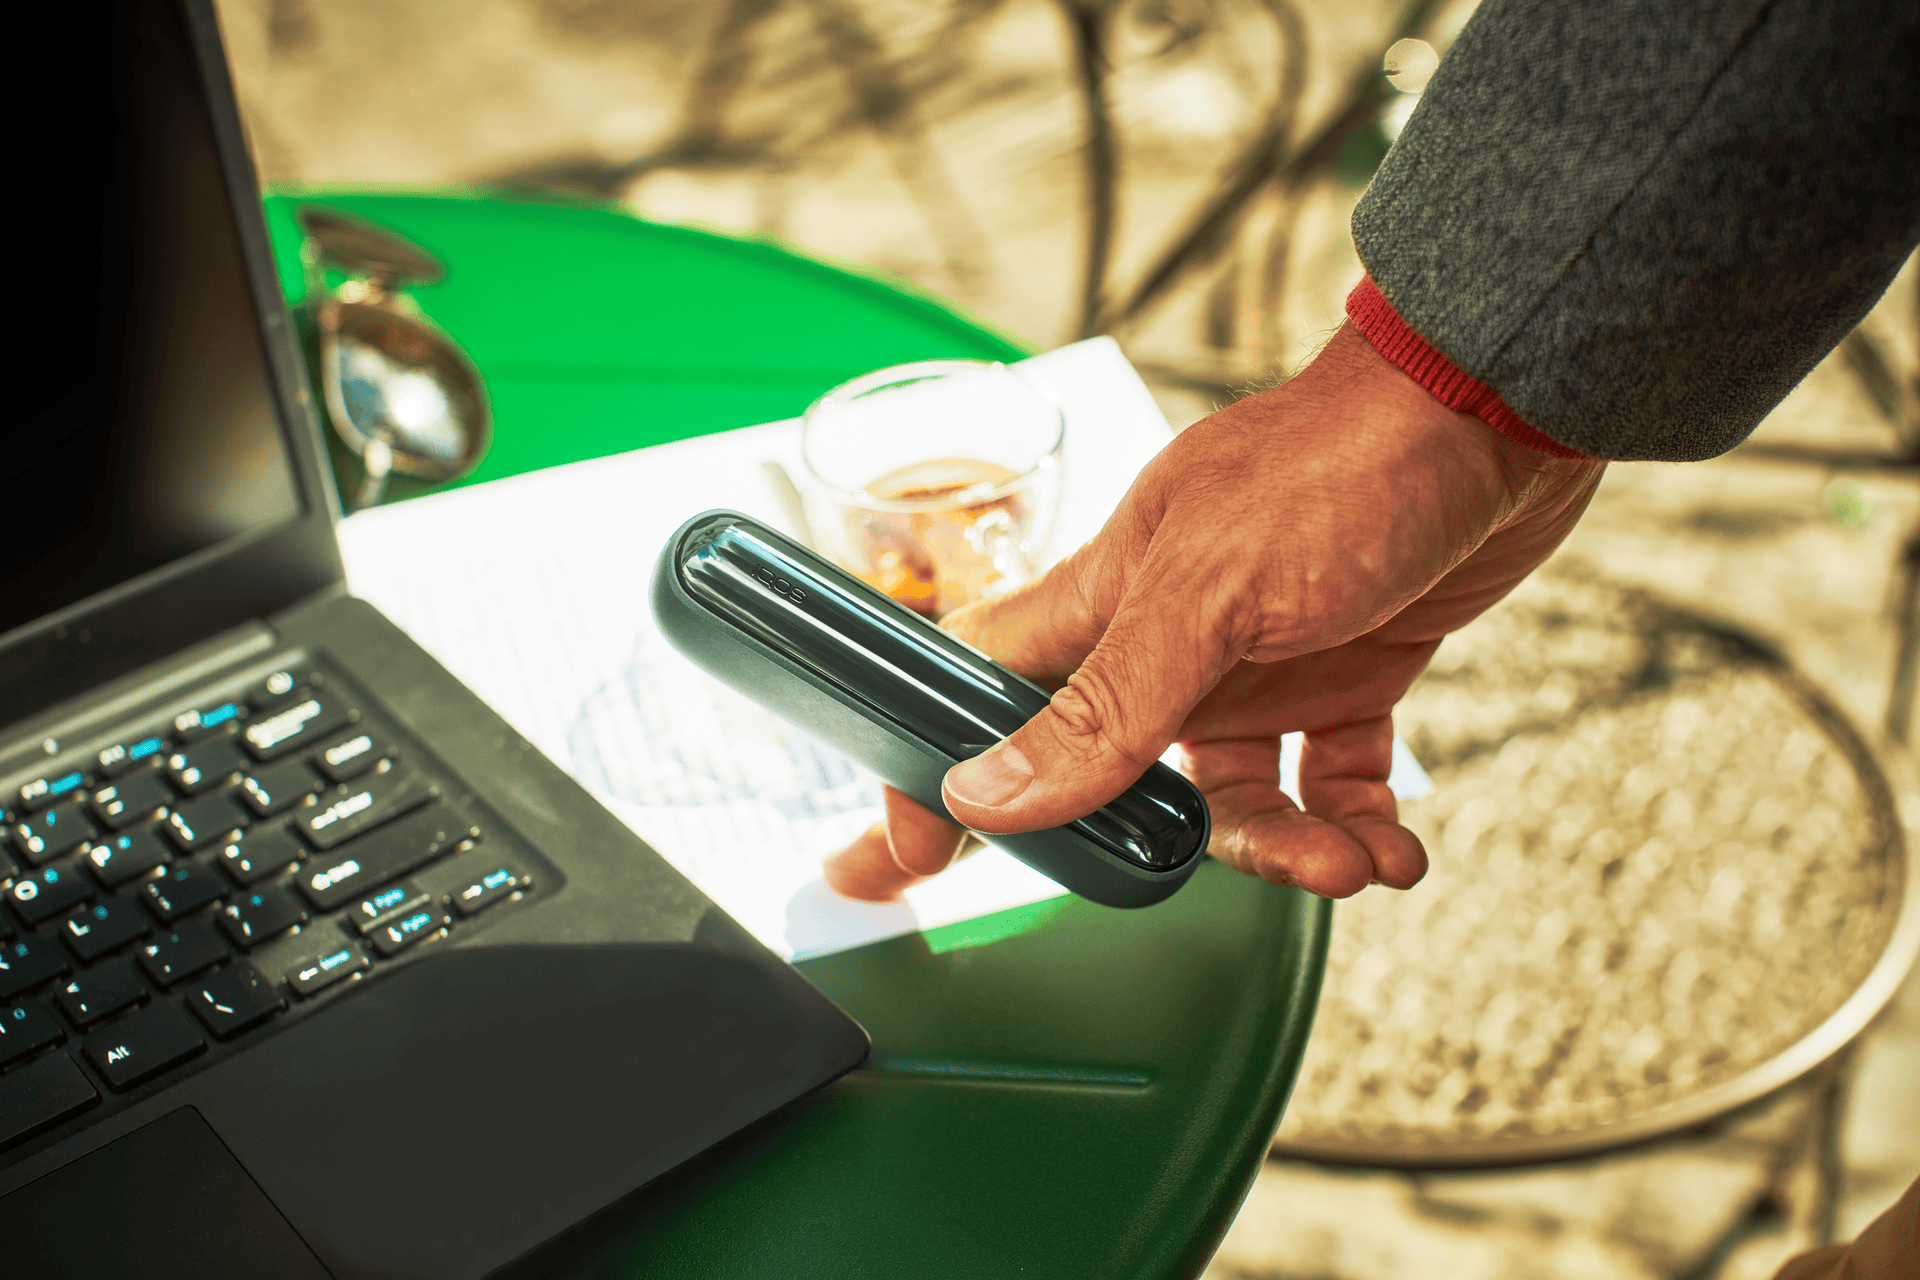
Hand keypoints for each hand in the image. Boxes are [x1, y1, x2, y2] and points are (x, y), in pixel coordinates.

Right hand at [823, 323, 1605, 901]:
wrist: (1497, 404)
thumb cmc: (1342, 462)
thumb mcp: (1207, 591)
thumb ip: (1106, 704)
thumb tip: (988, 792)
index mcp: (1106, 598)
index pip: (983, 691)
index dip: (939, 776)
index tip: (907, 856)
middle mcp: (1171, 638)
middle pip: (1113, 772)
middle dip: (1127, 849)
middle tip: (1137, 896)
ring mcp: (1259, 658)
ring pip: (1236, 794)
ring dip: (1286, 848)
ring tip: (1346, 865)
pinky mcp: (1348, 667)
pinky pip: (1332, 776)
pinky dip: (1356, 823)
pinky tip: (1388, 849)